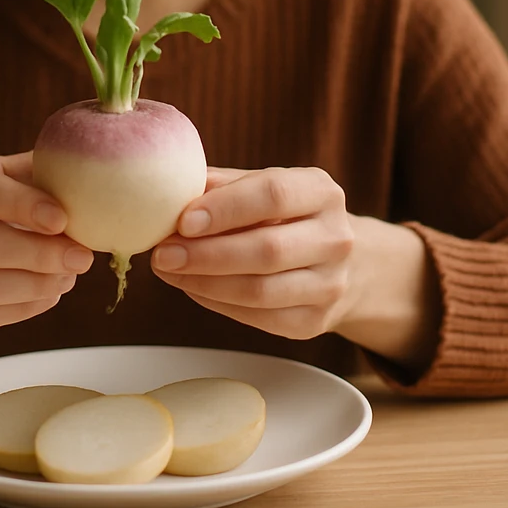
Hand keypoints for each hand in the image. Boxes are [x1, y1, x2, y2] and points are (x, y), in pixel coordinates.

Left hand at [149, 166, 356, 339]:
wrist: (343, 263)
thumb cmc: (288, 217)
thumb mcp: (263, 187)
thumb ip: (222, 186)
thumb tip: (172, 192)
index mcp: (321, 192)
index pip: (273, 195)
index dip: (225, 208)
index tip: (183, 220)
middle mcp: (335, 237)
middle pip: (267, 250)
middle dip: (207, 254)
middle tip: (164, 254)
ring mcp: (330, 284)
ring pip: (260, 291)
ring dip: (206, 283)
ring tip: (170, 271)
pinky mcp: (315, 321)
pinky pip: (258, 317)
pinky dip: (217, 303)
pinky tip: (193, 287)